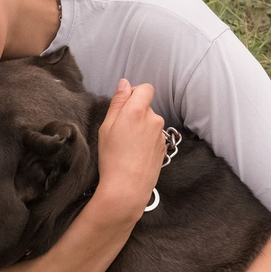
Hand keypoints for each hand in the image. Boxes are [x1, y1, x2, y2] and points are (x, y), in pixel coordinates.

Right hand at [92, 78, 165, 213]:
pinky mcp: (164, 147)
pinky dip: (146, 141)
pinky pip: (153, 136)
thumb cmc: (112, 158)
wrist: (127, 187)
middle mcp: (153, 119)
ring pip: (150, 123)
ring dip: (141, 128)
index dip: (134, 93)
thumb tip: (124, 84)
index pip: (145, 88)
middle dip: (135, 114)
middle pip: (146, 107)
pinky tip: (136, 154)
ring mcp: (161, 134)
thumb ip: (118, 102)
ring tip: (127, 146)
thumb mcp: (106, 127)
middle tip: (120, 132)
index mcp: (138, 111)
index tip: (124, 106)